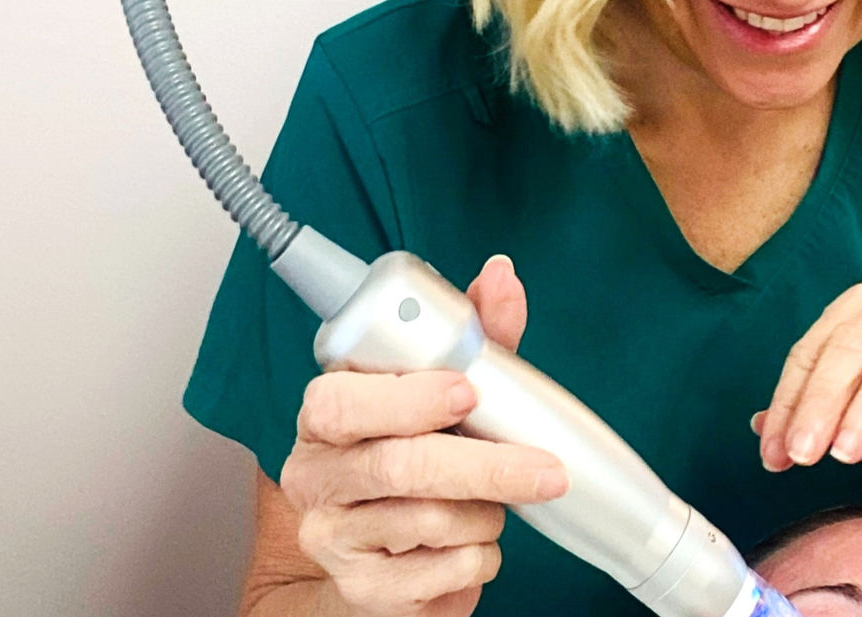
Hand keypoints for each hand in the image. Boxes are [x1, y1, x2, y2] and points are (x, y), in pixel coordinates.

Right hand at [279, 255, 568, 616]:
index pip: (343, 402)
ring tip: (493, 505)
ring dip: (487, 514)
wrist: (380, 560)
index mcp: (325, 416)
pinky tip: (472, 545)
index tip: (467, 391)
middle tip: (545, 469)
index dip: (408, 398)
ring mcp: (333, 538)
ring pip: (430, 522)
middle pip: (399, 466)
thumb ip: (472, 339)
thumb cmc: (413, 461)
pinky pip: (444, 573)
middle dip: (484, 465)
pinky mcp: (364, 591)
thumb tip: (502, 277)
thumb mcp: (440, 399)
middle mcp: (316, 475)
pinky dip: (479, 559)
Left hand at [753, 283, 861, 471]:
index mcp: (858, 307)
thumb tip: (759, 429)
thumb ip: (808, 407)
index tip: (774, 454)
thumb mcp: (853, 394)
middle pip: (849, 349)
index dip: (788, 403)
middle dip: (820, 405)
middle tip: (802, 455)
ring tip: (845, 452)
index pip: (810, 353)